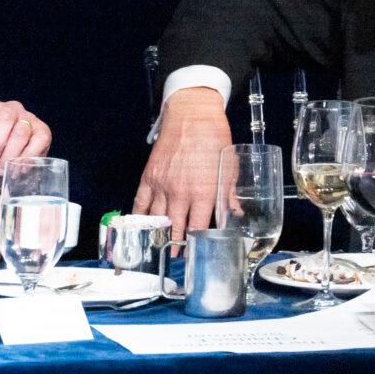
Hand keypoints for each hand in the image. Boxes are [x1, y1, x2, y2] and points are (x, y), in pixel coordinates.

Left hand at [0, 67, 51, 183]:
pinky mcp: (43, 131)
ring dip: (11, 154)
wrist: (12, 171)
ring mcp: (28, 119)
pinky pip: (36, 142)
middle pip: (5, 119)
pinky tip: (20, 166)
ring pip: (21, 132)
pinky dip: (26, 157)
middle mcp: (10, 110)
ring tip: (3, 167)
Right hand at [133, 87, 230, 249]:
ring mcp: (162, 185)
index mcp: (203, 192)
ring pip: (156, 219)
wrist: (193, 115)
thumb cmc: (214, 138)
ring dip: (158, 236)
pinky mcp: (150, 176)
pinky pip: (141, 202)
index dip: (196, 244)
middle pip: (175, 229)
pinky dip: (139, 217)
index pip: (198, 228)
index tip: (197, 254)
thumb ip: (228, 194)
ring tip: (160, 249)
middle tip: (177, 258)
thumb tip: (234, 214)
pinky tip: (141, 228)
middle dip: (176, 246)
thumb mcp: (229, 167)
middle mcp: (180, 192)